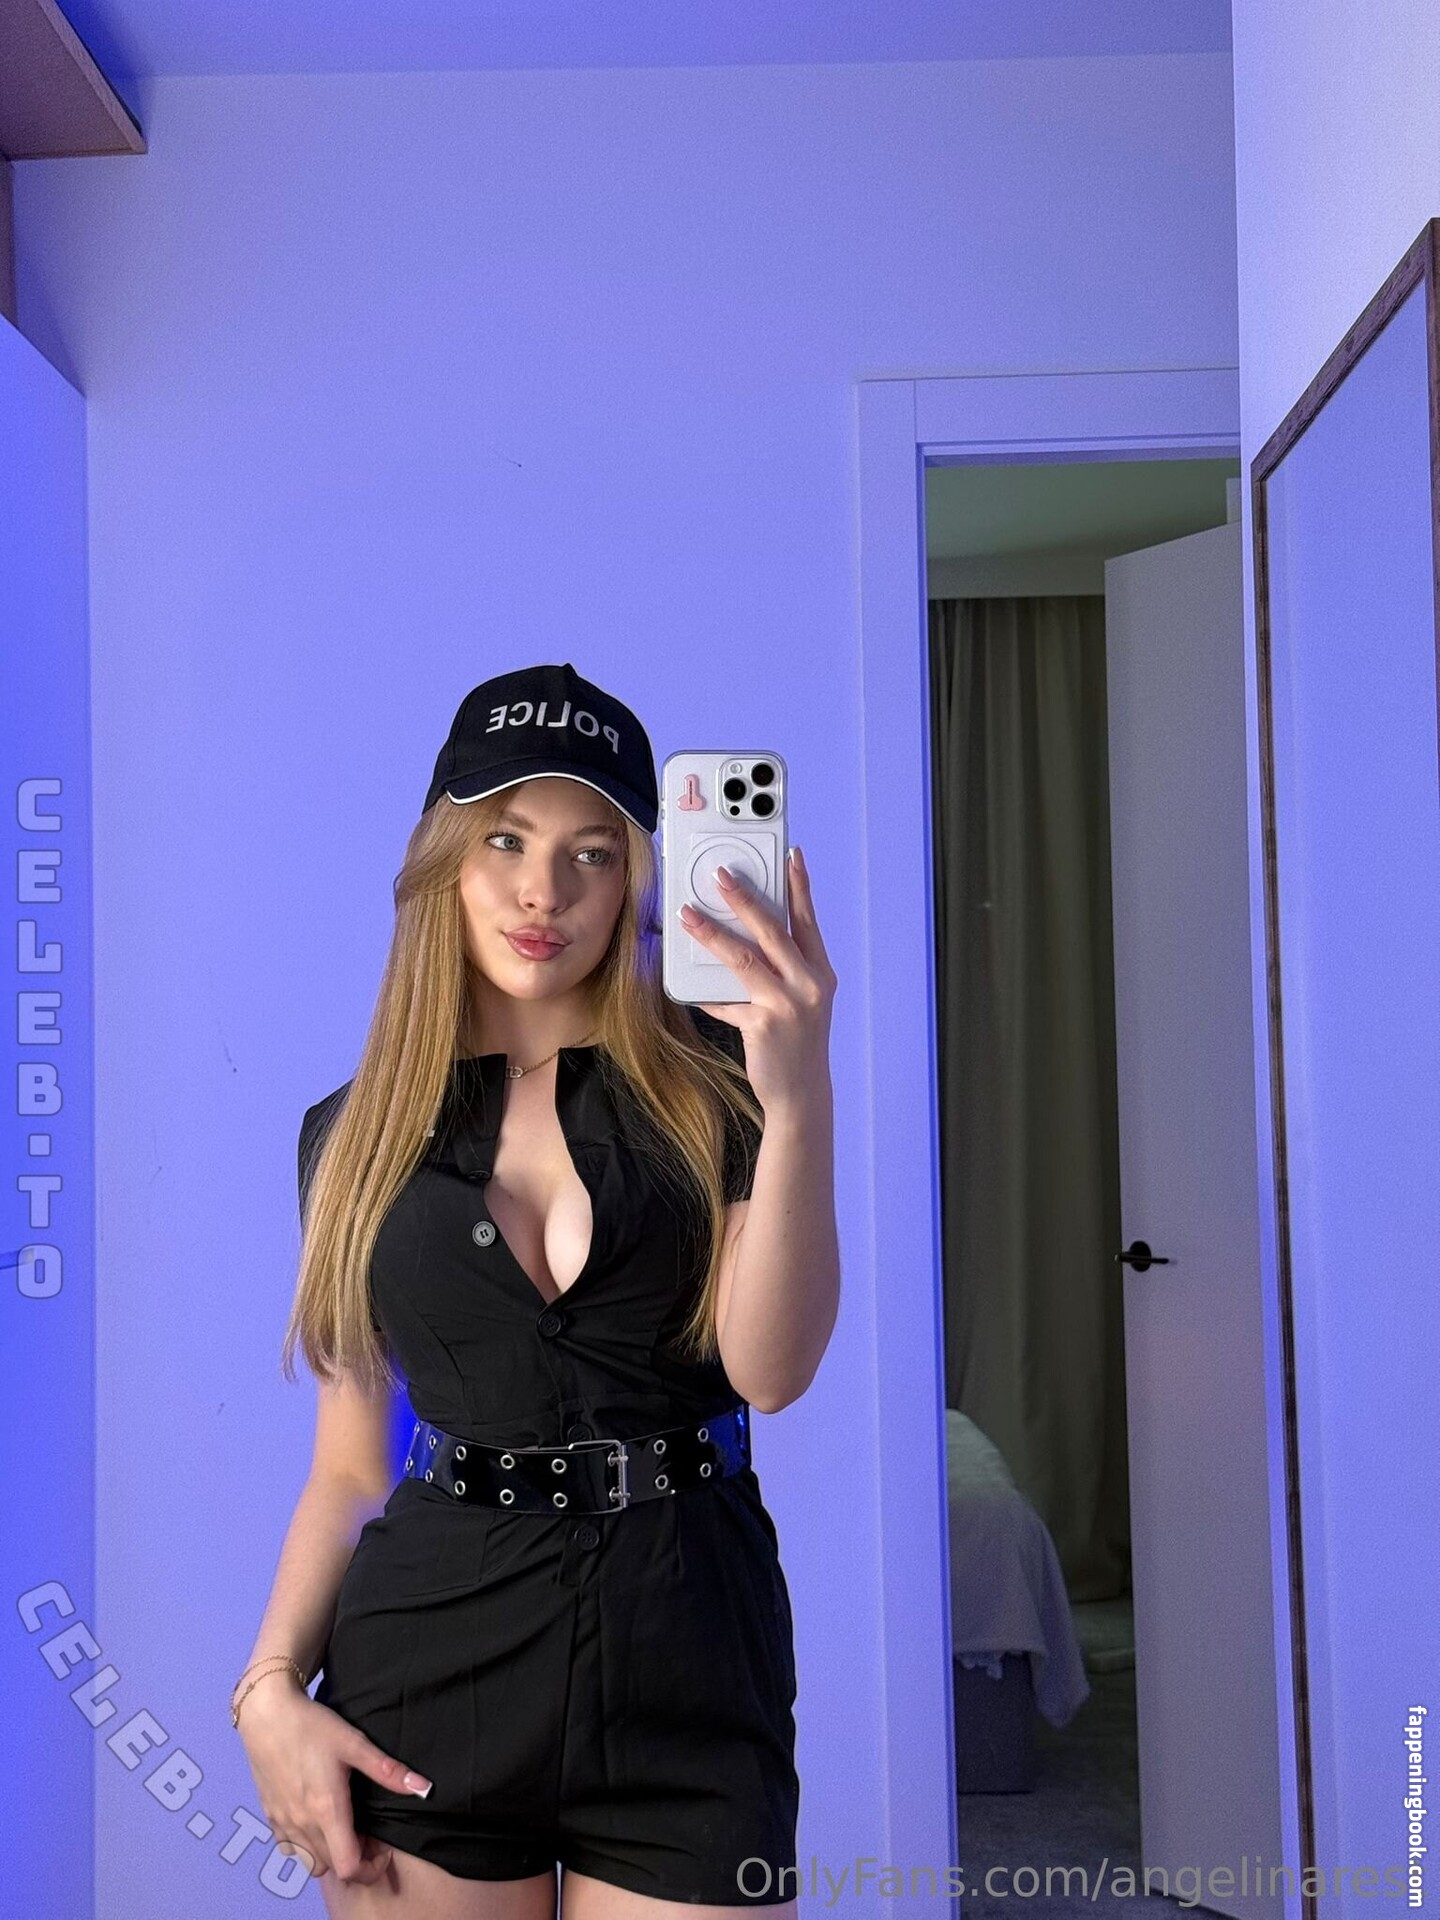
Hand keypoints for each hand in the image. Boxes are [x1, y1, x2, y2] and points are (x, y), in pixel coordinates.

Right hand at [236, 1673, 431, 1885]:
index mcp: (326, 1810)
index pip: (349, 1868)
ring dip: (329, 1856)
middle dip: (355, 1859)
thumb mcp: (354, 1743)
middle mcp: (302, 1824)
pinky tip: (315, 1820)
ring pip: (309, 1863)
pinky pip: (289, 1849)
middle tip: (368, 1832)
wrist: (267, 1713)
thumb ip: (387, 1770)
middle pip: (332, 1868)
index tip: (382, 1848)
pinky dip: (306, 1847)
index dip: (370, 1868)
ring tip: (343, 1827)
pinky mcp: (269, 1815)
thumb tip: (424, 1788)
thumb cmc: (313, 1726)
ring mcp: (283, 1823)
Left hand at [678, 844, 836, 1112]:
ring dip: (711, 934)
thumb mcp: (800, 1001)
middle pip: (772, 931)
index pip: (807, 920)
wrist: (802, 1093)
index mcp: (820, 973)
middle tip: (722, 876)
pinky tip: (687, 986)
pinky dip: (706, 993)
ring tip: (688, 916)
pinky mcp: (763, 1024)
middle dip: (744, 899)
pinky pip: (725, 1001)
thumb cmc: (796, 1042)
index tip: (790, 854)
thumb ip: (780, 970)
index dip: (799, 886)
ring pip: (743, 958)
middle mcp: (809, 984)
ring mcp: (788, 1005)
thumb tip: (740, 938)